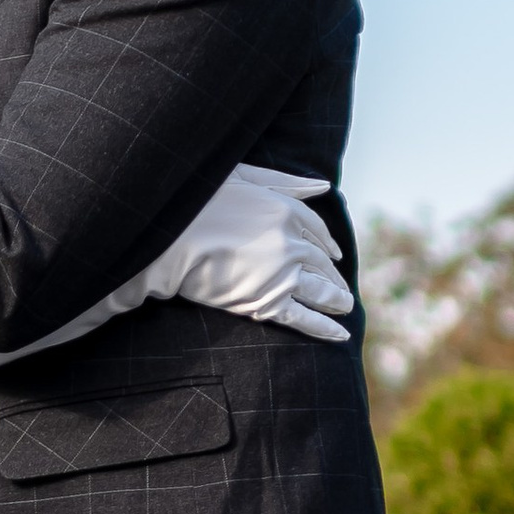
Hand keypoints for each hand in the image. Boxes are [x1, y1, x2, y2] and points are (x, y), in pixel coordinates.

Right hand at [147, 164, 351, 342]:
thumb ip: (286, 182)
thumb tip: (324, 185)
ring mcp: (282, 275)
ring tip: (345, 307)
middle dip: (334, 276)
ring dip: (336, 301)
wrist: (168, 238)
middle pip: (322, 263)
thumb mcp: (245, 177)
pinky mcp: (267, 302)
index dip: (328, 244)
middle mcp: (292, 244)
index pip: (318, 231)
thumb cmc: (198, 202)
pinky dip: (324, 329)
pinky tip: (339, 335)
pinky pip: (304, 319)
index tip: (333, 255)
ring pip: (320, 291)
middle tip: (342, 288)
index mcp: (288, 212)